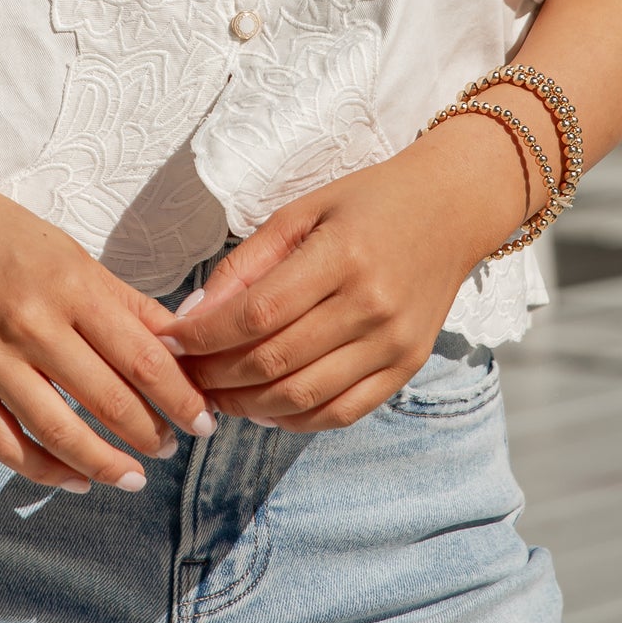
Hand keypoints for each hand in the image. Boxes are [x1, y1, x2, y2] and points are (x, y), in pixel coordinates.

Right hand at [0, 151, 215, 492]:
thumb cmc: (5, 236)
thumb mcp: (73, 256)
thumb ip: (127, 303)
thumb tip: (183, 341)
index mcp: (71, 286)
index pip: (142, 357)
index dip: (180, 397)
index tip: (202, 420)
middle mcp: (32, 323)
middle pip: (106, 398)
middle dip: (149, 433)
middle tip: (172, 447)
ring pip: (57, 430)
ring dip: (103, 463)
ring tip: (133, 476)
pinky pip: (3, 441)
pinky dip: (43, 470)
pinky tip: (75, 479)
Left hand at [150, 122, 526, 430]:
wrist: (451, 210)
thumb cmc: (367, 203)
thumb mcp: (302, 212)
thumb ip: (247, 263)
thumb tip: (194, 316)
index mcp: (341, 256)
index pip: (256, 314)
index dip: (205, 336)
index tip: (170, 340)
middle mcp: (371, 305)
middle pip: (275, 361)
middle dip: (216, 375)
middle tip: (182, 374)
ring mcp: (394, 343)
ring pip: (303, 397)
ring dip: (247, 405)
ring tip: (215, 395)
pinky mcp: (408, 367)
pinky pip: (342, 412)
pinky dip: (294, 420)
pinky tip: (263, 408)